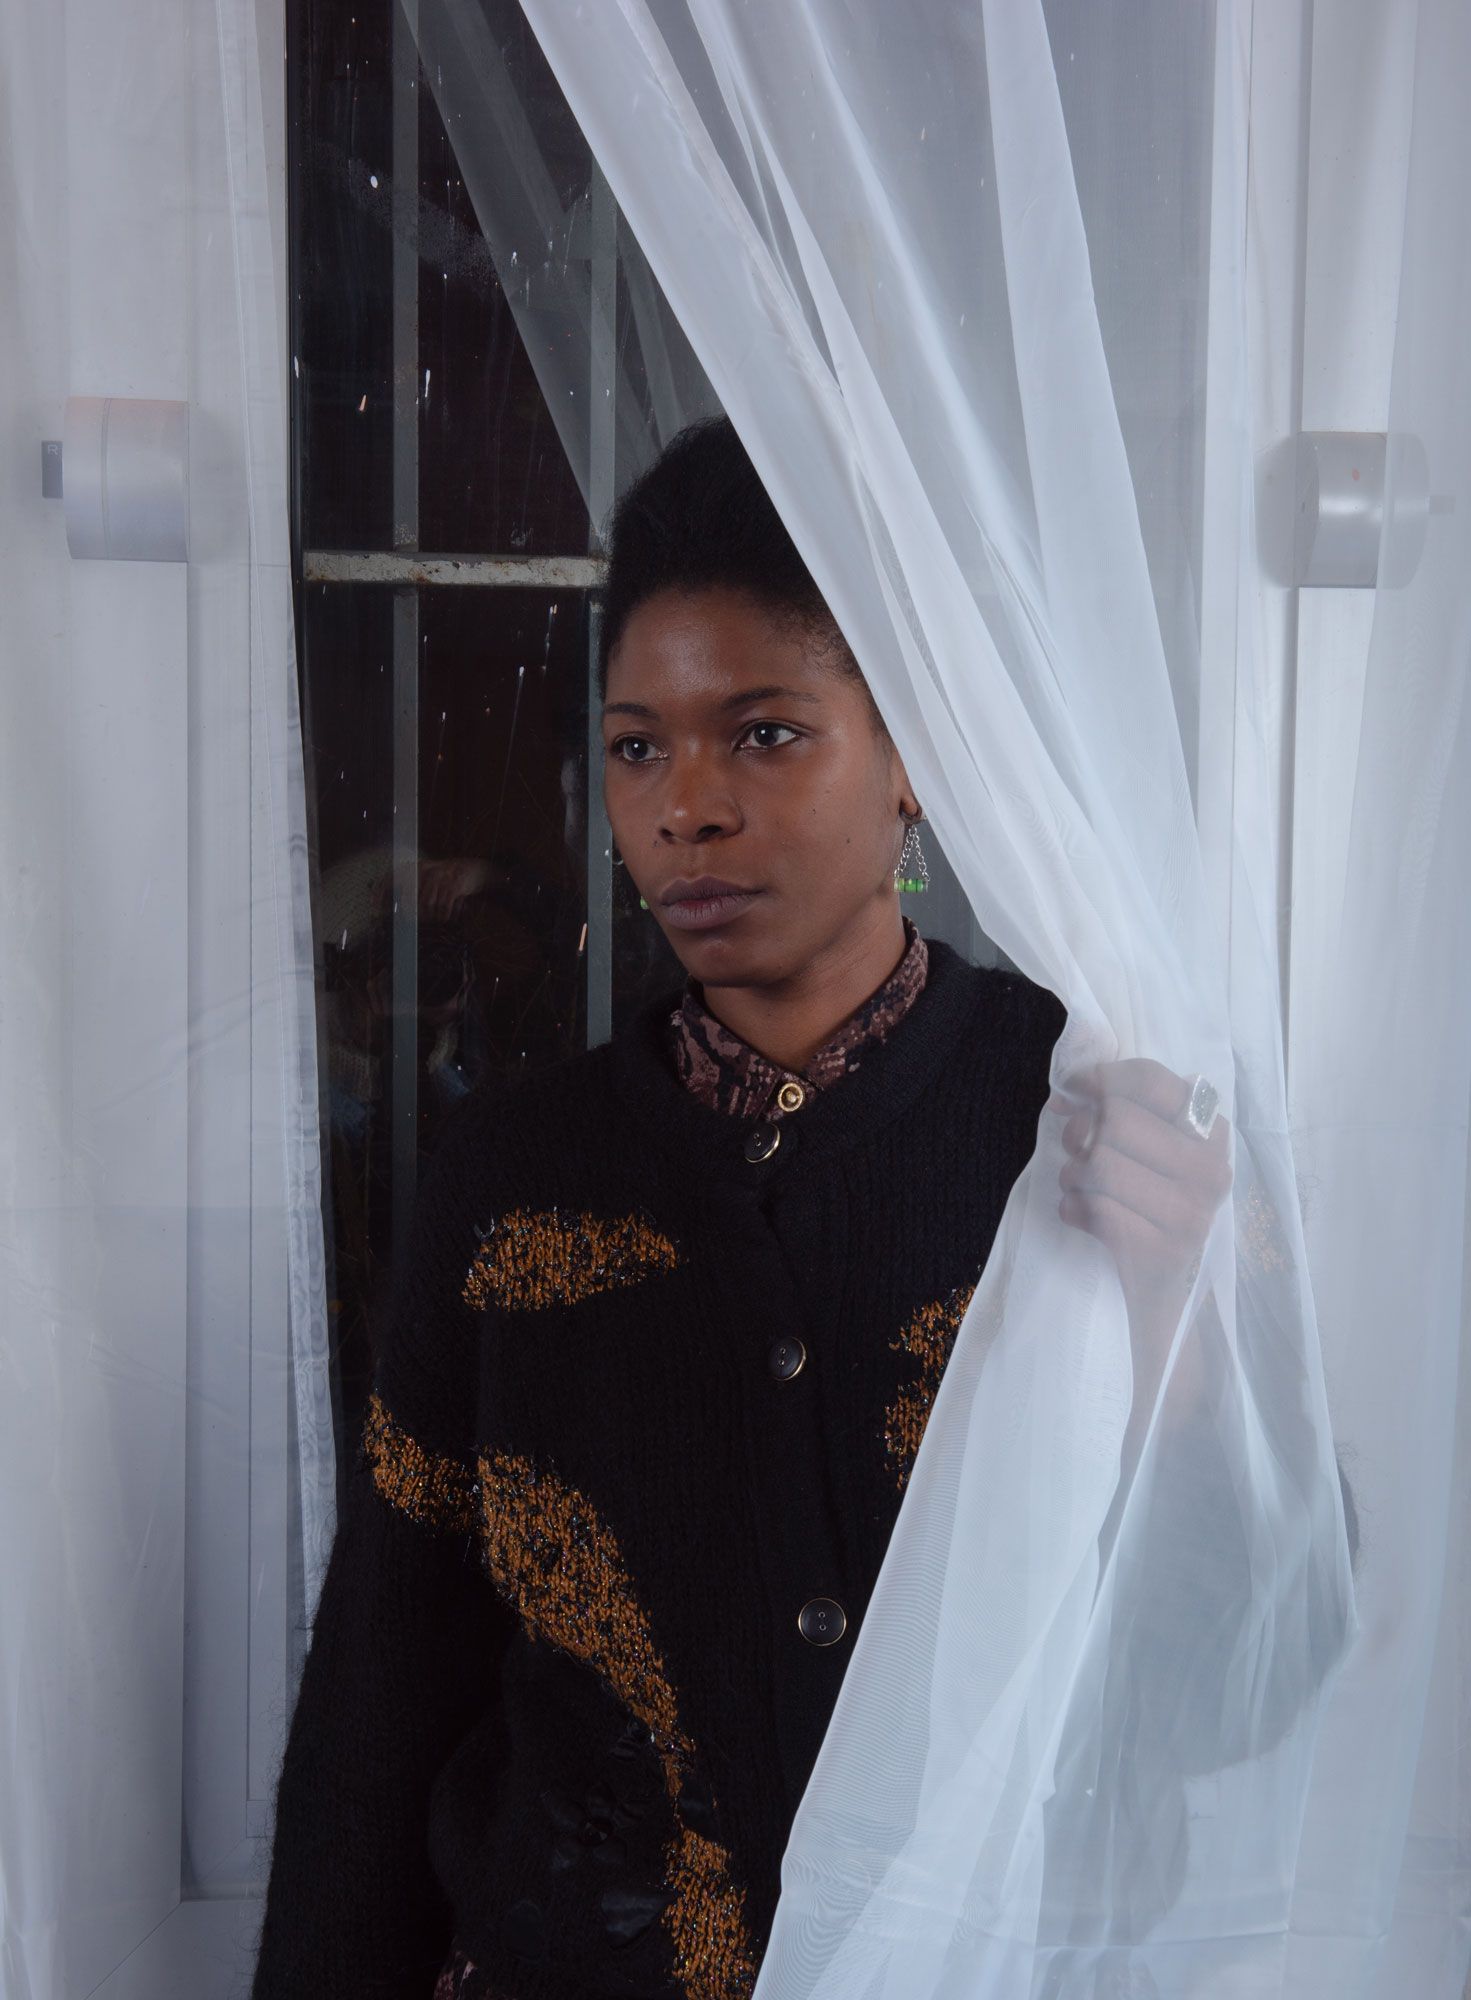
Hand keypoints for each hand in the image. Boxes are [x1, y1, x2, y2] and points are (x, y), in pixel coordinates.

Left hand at [1051, 1058, 1232, 1334]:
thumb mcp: (1151, 1152)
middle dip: (1079, 1132)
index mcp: (1212, 1131)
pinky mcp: (1164, 1253)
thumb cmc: (1151, 1210)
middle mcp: (1211, 1168)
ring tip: (1078, 1187)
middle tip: (1075, 1152)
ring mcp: (1193, 1213)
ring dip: (1072, 1174)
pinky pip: (1096, 1209)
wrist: (1167, 1301)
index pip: (1150, 1080)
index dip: (1097, 1078)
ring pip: (1100, 1163)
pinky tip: (1079, 1214)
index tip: (1071, 1092)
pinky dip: (1073, 1208)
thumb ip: (1122, 1105)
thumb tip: (1071, 1079)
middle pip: (1116, 1118)